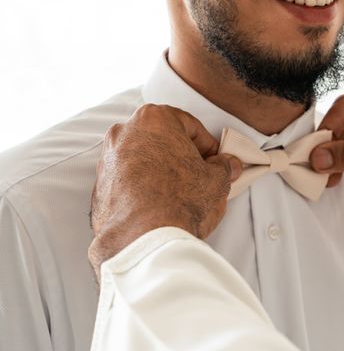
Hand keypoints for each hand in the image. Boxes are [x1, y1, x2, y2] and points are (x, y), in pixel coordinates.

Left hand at [88, 104, 241, 278]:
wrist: (143, 241)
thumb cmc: (180, 202)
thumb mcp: (217, 180)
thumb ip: (224, 166)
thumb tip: (228, 165)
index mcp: (155, 119)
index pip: (189, 125)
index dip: (208, 145)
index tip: (216, 161)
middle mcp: (125, 133)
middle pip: (162, 138)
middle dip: (181, 155)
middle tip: (200, 175)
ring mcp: (108, 159)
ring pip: (142, 158)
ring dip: (161, 171)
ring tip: (181, 194)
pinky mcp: (99, 187)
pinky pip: (127, 180)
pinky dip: (143, 187)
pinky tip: (160, 206)